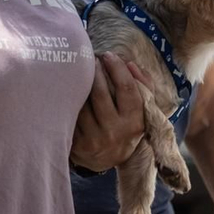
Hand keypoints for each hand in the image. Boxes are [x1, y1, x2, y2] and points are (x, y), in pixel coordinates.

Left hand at [71, 53, 148, 172]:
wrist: (108, 158)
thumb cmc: (126, 125)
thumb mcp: (143, 109)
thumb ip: (143, 84)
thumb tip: (129, 63)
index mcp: (134, 122)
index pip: (127, 88)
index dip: (117, 68)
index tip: (109, 55)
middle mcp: (115, 132)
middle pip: (100, 93)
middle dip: (95, 70)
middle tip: (91, 58)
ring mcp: (94, 139)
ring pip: (82, 102)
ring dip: (80, 83)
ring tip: (79, 70)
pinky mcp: (77, 143)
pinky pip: (71, 114)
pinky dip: (70, 99)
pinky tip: (70, 89)